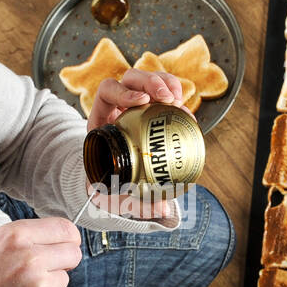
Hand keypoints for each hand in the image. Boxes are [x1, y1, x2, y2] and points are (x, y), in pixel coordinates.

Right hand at [0, 217, 81, 286]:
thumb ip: (23, 240)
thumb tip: (54, 238)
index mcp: (14, 235)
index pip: (64, 227)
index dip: (67, 238)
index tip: (64, 245)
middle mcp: (29, 255)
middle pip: (73, 252)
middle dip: (63, 261)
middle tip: (43, 270)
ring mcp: (38, 282)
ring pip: (64, 277)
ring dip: (49, 284)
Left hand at [85, 67, 188, 221]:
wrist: (112, 181)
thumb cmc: (110, 187)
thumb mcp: (117, 196)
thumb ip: (136, 203)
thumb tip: (162, 208)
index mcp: (101, 120)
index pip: (107, 91)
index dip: (123, 92)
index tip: (141, 103)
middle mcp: (117, 107)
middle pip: (131, 78)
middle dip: (150, 82)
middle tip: (168, 98)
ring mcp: (136, 105)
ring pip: (149, 80)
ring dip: (166, 83)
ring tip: (180, 100)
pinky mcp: (152, 109)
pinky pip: (164, 92)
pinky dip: (176, 94)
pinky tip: (185, 108)